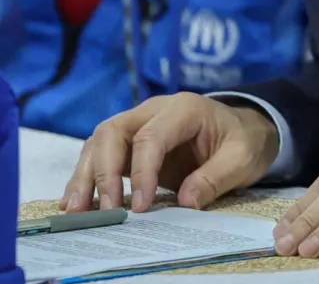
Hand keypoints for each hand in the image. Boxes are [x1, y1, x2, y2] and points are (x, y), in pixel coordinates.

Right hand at [61, 93, 279, 212]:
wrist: (241, 130)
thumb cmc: (241, 140)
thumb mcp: (242, 158)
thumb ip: (216, 177)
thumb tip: (186, 202)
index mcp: (184, 109)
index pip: (151, 137)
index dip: (141, 172)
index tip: (139, 206)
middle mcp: (153, 110)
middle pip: (113, 132)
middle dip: (103, 172)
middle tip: (103, 210)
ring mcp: (137, 123)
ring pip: (99, 142)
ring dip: (85, 175)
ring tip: (76, 210)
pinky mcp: (128, 142)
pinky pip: (100, 154)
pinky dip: (87, 176)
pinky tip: (76, 201)